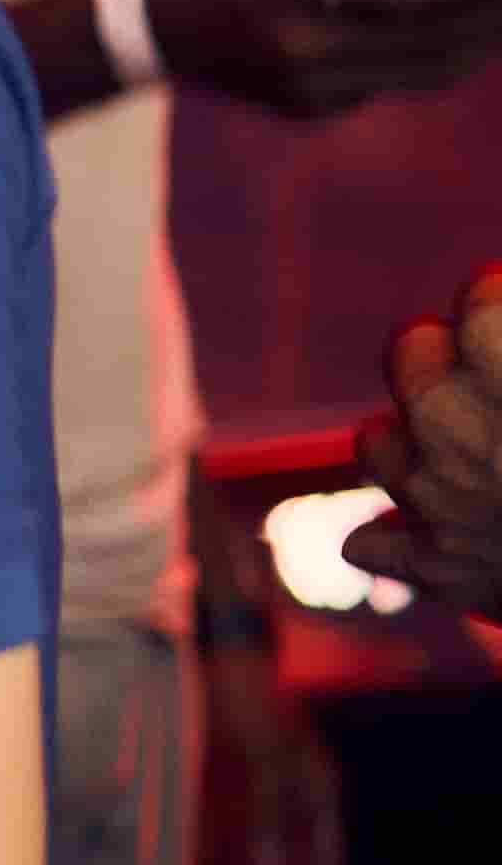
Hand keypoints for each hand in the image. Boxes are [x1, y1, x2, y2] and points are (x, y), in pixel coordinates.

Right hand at [144, 0, 501, 122]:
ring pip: (426, 72)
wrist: (161, 26)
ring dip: (478, 42)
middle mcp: (298, 47)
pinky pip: (392, 83)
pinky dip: (428, 57)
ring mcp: (307, 88)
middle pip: (427, 40)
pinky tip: (441, 34)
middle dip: (491, 13)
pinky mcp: (312, 110)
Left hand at [348, 261, 501, 611]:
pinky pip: (375, 547)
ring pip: (378, 441)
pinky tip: (402, 533)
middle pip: (412, 353)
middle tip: (484, 371)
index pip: (481, 299)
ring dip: (408, 438)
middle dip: (444, 355)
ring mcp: (435, 494)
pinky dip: (389, 541)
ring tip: (450, 444)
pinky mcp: (440, 565)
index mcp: (499, 355)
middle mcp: (448, 415)